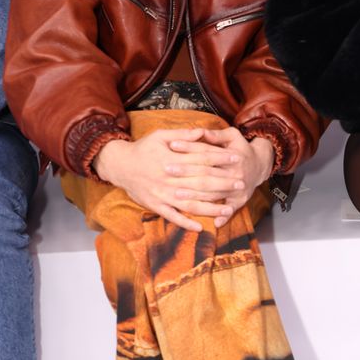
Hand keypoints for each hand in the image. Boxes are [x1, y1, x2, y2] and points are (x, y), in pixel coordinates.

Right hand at [93, 128, 243, 231]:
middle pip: (201, 183)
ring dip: (210, 208)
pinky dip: (185, 223)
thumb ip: (183, 134)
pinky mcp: (155, 205)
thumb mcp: (160, 135)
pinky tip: (200, 227)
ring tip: (228, 209)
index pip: (202, 159)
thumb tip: (202, 131)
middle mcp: (168, 179)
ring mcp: (162, 194)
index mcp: (172, 160)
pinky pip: (172, 217)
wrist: (119, 165)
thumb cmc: (143, 148)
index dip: (220, 159)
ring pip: (190, 204)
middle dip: (222, 184)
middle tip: (240, 184)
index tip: (236, 159)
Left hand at [166, 126, 274, 220]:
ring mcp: (238, 189)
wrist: (261, 165)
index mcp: (233, 157)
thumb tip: (200, 131)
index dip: (189, 148)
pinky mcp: (240, 200)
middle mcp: (236, 174)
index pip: (206, 152)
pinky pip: (229, 210)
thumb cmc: (242, 149)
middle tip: (167, 169)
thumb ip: (216, 135)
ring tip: (176, 193)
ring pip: (213, 194)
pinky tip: (210, 222)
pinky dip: (221, 217)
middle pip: (207, 174)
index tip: (172, 145)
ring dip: (195, 195)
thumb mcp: (233, 136)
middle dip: (186, 172)